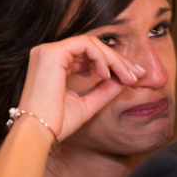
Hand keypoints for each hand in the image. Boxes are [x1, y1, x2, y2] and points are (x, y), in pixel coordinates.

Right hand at [17, 35, 144, 140]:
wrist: (38, 133)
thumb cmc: (56, 124)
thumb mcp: (87, 104)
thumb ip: (104, 89)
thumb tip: (124, 79)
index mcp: (52, 65)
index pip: (86, 55)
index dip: (111, 63)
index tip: (132, 77)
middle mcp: (47, 54)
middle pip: (91, 47)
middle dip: (118, 60)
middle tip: (138, 73)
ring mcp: (47, 51)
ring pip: (90, 44)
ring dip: (113, 59)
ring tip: (127, 76)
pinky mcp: (51, 53)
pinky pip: (85, 45)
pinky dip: (101, 57)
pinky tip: (107, 74)